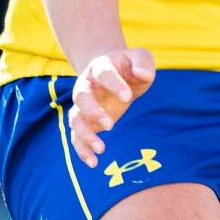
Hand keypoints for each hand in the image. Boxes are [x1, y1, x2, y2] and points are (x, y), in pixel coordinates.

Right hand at [69, 48, 155, 165]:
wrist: (114, 71)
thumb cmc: (129, 65)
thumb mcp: (140, 57)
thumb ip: (143, 63)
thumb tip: (144, 75)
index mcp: (100, 66)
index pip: (103, 74)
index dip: (114, 84)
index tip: (129, 98)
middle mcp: (86, 85)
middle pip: (81, 97)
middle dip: (93, 112)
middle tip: (110, 125)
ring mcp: (83, 104)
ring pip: (75, 119)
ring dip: (85, 134)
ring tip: (101, 149)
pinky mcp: (85, 121)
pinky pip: (76, 136)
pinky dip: (81, 149)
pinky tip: (93, 162)